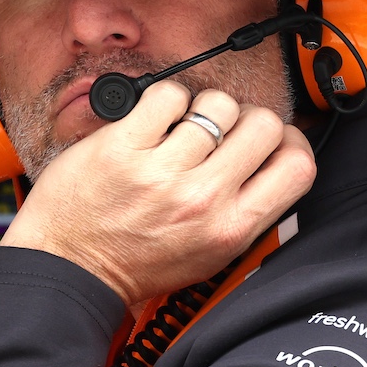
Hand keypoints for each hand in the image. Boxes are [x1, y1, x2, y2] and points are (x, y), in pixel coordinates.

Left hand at [0, 82, 314, 306]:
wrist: (70, 271)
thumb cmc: (135, 265)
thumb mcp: (209, 256)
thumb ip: (245, 211)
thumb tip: (272, 161)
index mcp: (230, 230)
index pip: (297, 166)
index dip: (291, 142)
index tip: (275, 139)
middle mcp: (202, 200)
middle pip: (264, 125)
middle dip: (250, 119)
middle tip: (226, 131)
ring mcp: (161, 171)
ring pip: (218, 105)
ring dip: (205, 109)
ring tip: (184, 128)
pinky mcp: (123, 147)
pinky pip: (168, 95)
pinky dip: (166, 99)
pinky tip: (155, 121)